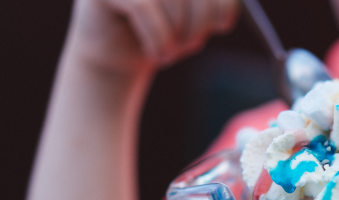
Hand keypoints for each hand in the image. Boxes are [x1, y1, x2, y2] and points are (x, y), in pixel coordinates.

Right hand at [69, 0, 239, 74]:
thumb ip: (211, 7)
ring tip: (169, 52)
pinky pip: (144, 7)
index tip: (221, 27)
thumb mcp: (196, 20)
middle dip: (199, 22)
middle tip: (189, 45)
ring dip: (177, 34)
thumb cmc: (161, 33)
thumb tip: (223, 12)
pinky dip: (158, 37)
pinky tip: (157, 53)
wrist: (116, 56)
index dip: (222, 5)